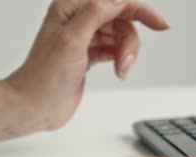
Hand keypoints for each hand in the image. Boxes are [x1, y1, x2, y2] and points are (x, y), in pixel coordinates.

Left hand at [5, 0, 168, 130]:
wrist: (34, 106)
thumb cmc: (44, 77)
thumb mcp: (72, 40)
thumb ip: (95, 14)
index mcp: (70, 8)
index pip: (115, 1)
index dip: (140, 10)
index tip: (161, 25)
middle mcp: (78, 19)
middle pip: (122, 19)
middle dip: (130, 41)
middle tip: (125, 62)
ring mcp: (84, 38)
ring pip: (121, 36)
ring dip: (126, 53)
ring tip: (120, 70)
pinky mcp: (88, 54)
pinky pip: (115, 48)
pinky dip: (121, 59)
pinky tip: (118, 70)